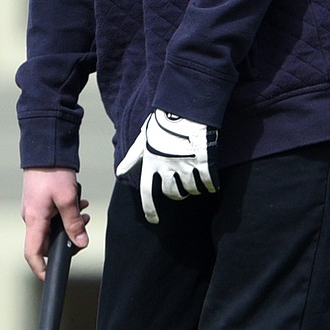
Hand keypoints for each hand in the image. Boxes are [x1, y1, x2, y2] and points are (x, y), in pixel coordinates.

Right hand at [21, 168, 89, 279]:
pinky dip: (66, 213)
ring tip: (84, 213)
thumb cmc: (52, 172)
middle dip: (67, 240)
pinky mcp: (40, 202)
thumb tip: (80, 242)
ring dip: (70, 223)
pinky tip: (79, 204)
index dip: (40, 268)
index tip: (49, 277)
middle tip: (83, 229)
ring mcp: (35, 210)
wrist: (45, 150)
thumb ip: (74, 223)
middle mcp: (31, 217)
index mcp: (34, 220)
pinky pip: (52, 215)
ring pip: (52, 227)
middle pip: (47, 242)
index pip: (32, 253)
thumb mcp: (67, 199)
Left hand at [116, 110, 216, 224]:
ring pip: (190, 190)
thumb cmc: (162, 123)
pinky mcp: (203, 161)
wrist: (185, 108)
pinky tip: (210, 184)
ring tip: (194, 182)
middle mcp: (167, 166)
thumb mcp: (143, 140)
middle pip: (172, 193)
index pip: (147, 192)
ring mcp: (186, 165)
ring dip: (193, 190)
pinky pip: (207, 183)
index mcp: (151, 162)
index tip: (154, 221)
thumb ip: (132, 158)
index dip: (150, 209)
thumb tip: (119, 173)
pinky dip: (210, 186)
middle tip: (180, 191)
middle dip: (177, 195)